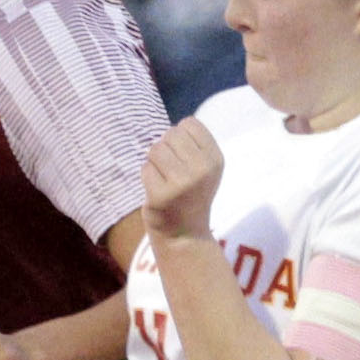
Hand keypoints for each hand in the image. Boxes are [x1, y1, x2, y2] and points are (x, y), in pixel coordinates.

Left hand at [142, 118, 224, 245]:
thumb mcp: (203, 167)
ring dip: (154, 162)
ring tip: (164, 180)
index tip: (184, 158)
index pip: (189, 123)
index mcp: (215, 159)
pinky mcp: (161, 196)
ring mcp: (182, 184)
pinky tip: (158, 191)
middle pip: (170, 134)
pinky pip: (145, 168)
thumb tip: (168, 129)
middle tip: (172, 172)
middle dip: (166, 148)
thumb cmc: (190, 194)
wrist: (185, 235)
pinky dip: (147, 177)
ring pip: (155, 149)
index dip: (180, 137)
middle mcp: (202, 170)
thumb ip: (191, 143)